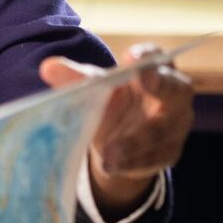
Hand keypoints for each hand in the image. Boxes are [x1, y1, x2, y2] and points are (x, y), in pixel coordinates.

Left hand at [41, 44, 193, 215]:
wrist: (120, 139)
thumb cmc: (111, 100)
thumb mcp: (94, 88)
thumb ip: (76, 78)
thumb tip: (48, 67)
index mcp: (153, 68)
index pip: (156, 55)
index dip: (146, 55)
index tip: (130, 57)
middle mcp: (173, 94)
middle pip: (175, 88)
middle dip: (160, 85)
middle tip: (144, 80)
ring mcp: (175, 124)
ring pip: (162, 130)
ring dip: (136, 141)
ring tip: (109, 153)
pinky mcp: (169, 152)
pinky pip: (154, 157)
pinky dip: (132, 162)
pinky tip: (111, 166)